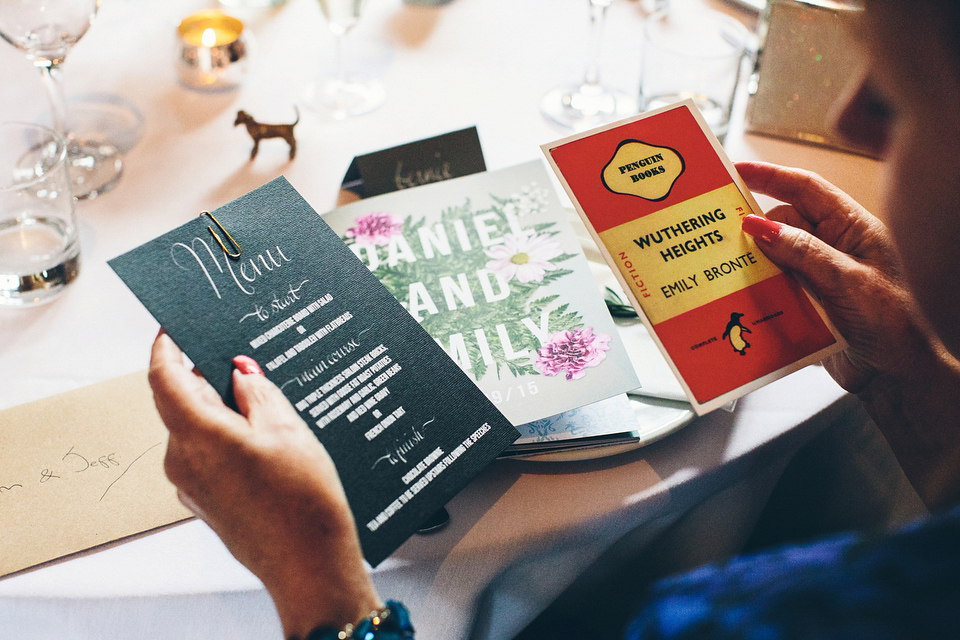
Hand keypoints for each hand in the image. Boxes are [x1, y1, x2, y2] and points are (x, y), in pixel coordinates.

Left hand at [148, 331, 380, 637]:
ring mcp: (190, 484)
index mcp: (198, 434)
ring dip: (222, 411)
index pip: (164, 376)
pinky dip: (226, 439)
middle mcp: (183, 460)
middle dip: (207, 379)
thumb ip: (258, 392)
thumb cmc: (302, 501)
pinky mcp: (204, 500)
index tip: (175, 327)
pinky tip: (265, 443)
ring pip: (195, 429)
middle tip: (246, 364)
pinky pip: (206, 455)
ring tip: (269, 410)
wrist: (308, 564)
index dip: (167, 346)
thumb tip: (240, 371)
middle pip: (181, 402)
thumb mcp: (288, 429)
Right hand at [736, 161, 942, 392]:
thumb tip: (760, 226)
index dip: (770, 176)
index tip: (735, 172)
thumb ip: (805, 252)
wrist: (900, 376)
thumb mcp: (850, 281)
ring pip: (773, 258)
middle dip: (751, 226)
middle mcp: (833, 247)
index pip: (806, 189)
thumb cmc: (897, 324)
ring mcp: (817, 276)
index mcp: (852, 228)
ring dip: (751, 262)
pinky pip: (772, 289)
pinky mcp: (806, 304)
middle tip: (717, 228)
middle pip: (782, 224)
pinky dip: (755, 290)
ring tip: (722, 266)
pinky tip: (738, 296)